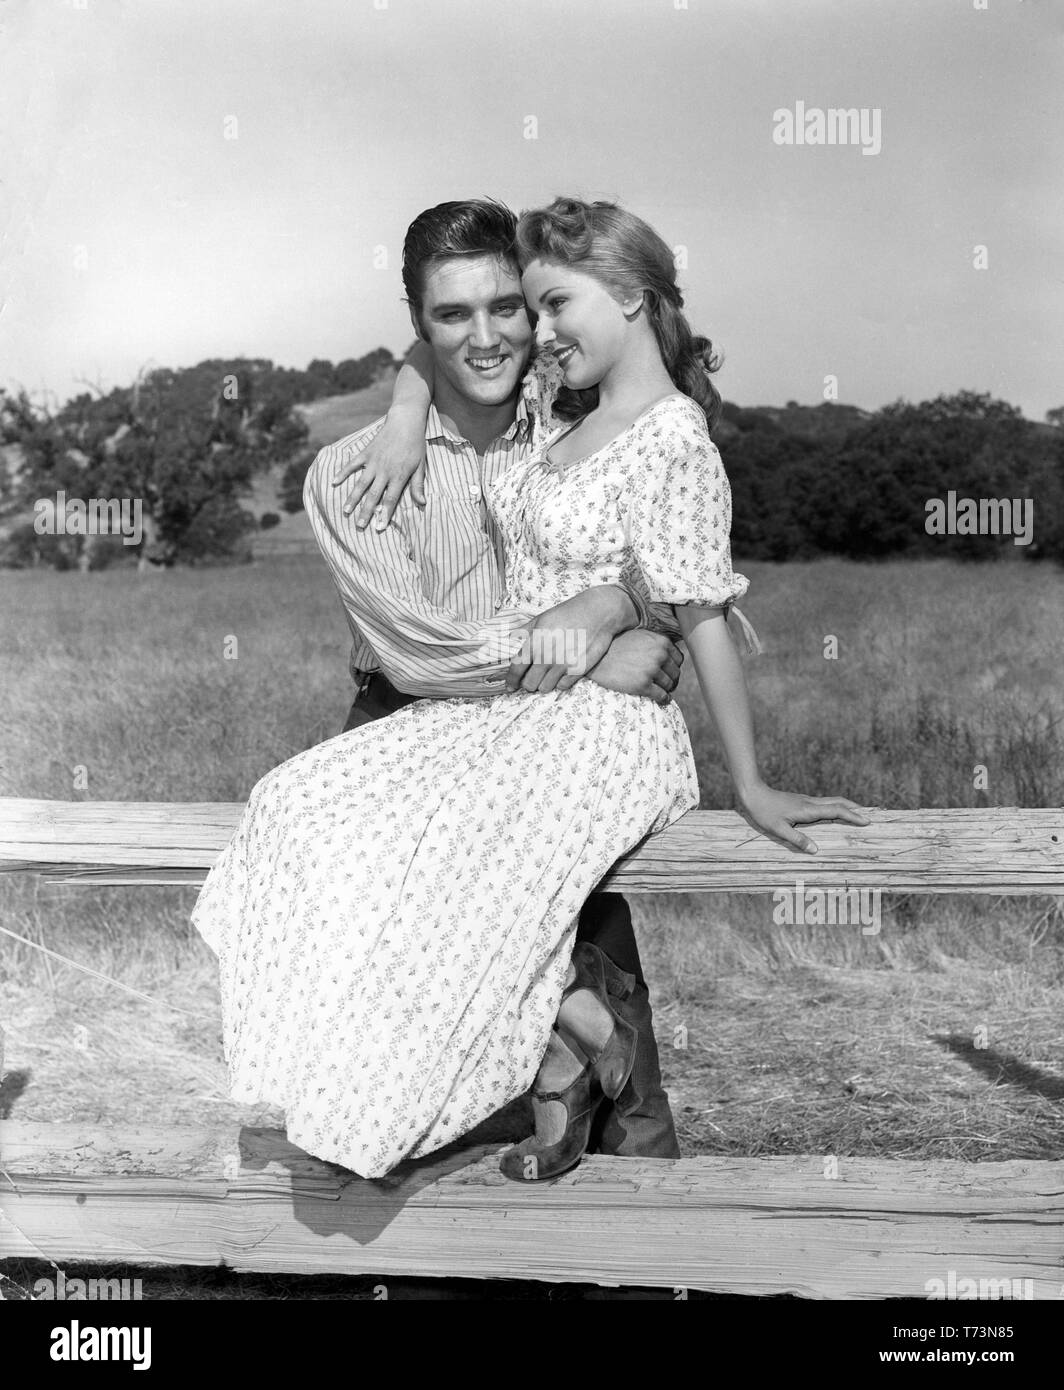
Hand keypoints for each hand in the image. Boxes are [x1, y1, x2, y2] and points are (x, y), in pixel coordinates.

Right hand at [333, 420, 426, 529]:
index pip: (390, 499)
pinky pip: (352, 465)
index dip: (384, 514)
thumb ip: (418, 485)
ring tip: (346, 511)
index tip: (379, 527)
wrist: (405, 421)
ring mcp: (373, 462)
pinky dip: (343, 473)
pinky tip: (334, 483)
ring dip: (353, 498)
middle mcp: (384, 471)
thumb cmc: (415, 445)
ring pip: (361, 483)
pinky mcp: (366, 453)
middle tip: (359, 526)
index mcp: (399, 476)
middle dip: (366, 512)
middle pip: (373, 495)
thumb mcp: (421, 466)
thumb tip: (422, 503)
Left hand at [504, 587, 636, 693]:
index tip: (510, 686)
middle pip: (529, 684)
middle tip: (532, 678)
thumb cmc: (569, 612)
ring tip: (547, 676)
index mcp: (535, 641)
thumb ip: (525, 631)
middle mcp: (547, 655)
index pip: (516, 668)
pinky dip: (560, 682)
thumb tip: (509, 639)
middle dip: (528, 683)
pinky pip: (562, 686)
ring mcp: (563, 664)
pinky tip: (562, 673)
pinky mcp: (578, 669)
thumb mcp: (543, 617)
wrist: (598, 612)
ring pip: (545, 688)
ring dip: (544, 684)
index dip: (511, 680)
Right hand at [585, 630, 683, 704]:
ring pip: (670, 685)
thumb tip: (669, 653)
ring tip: (661, 691)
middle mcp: (659, 655)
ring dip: (666, 689)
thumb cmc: (615, 646)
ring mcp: (651, 670)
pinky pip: (662, 696)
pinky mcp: (643, 685)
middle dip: (671, 679)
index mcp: (661, 641)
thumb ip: (655, 642)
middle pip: (675, 673)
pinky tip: (661, 699)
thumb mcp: (639, 636)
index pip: (679, 658)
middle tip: (664, 684)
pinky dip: (664, 699)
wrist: (596, 657)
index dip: (673, 667)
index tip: (667, 672)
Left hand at [736, 783, 870, 854]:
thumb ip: (797, 840)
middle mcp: (811, 803)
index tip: (868, 821)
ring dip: (848, 806)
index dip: (853, 816)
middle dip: (856, 809)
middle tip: (872, 815)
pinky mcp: (802, 800)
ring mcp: (807, 800)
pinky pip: (825, 803)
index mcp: (808, 810)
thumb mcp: (778, 829)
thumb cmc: (764, 812)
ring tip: (860, 813)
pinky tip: (836, 813)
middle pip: (839, 802)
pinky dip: (837, 806)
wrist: (754, 793)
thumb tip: (816, 851)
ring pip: (833, 800)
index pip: (836, 811)